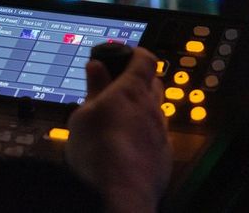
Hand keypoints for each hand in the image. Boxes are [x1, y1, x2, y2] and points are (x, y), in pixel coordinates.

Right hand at [66, 47, 170, 212]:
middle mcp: (152, 108)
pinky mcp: (164, 155)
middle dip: (139, 80)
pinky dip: (145, 133)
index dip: (135, 53)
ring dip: (142, 109)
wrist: (123, 194)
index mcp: (132, 90)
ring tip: (120, 119)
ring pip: (156, 110)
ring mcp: (161, 132)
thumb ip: (94, 88)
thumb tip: (96, 67)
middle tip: (117, 86)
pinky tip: (129, 145)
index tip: (123, 54)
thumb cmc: (98, 153)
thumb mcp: (83, 115)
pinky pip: (157, 135)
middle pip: (154, 82)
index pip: (145, 58)